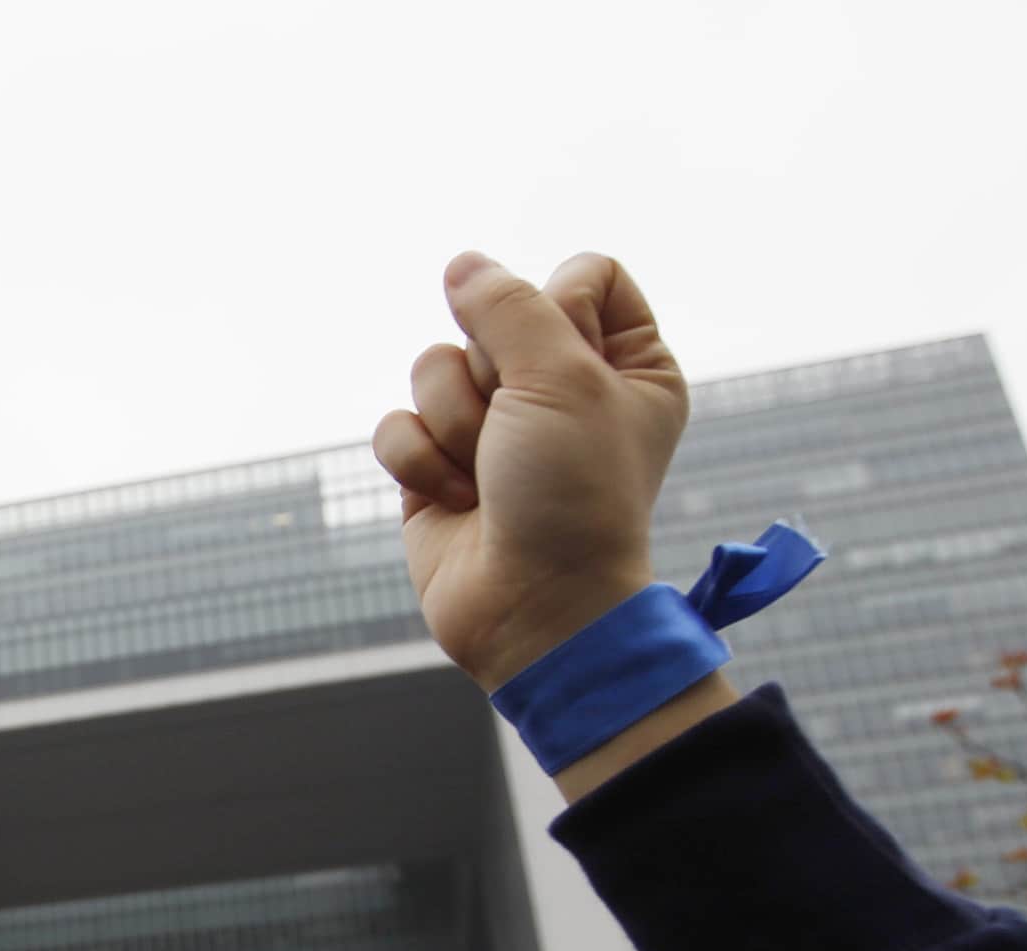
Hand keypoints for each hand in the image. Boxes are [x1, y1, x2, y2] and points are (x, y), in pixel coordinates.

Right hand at [372, 251, 687, 691]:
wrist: (533, 608)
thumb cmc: (574, 496)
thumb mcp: (560, 374)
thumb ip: (507, 305)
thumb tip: (462, 265)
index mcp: (628, 363)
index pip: (585, 275)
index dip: (559, 307)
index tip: (567, 366)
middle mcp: (562, 390)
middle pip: (495, 316)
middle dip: (493, 373)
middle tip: (520, 430)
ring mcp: (495, 431)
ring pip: (435, 367)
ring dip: (453, 422)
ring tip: (487, 475)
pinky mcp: (438, 470)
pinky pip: (399, 425)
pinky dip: (418, 462)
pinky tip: (453, 501)